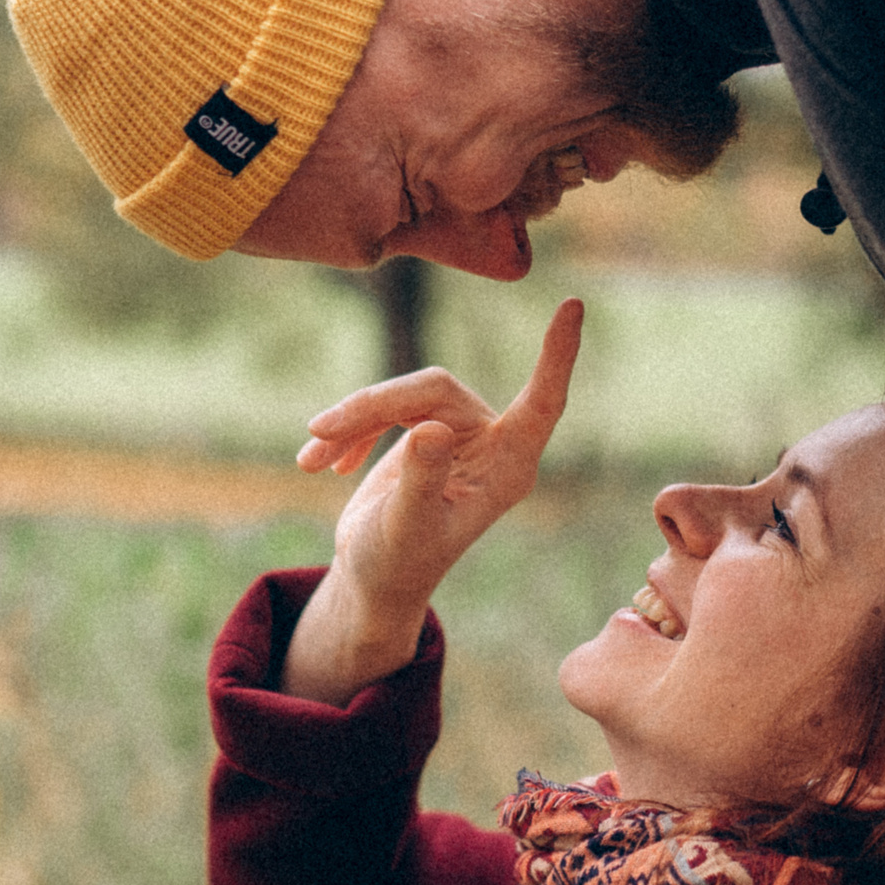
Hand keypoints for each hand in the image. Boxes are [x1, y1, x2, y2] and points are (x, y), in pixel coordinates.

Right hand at [280, 299, 583, 704]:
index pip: (542, 402)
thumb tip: (429, 429)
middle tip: (319, 432)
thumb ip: (420, 480)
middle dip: (373, 407)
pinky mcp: (425, 431)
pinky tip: (319, 463)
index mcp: (508, 469)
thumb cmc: (397, 564)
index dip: (556, 355)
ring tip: (311, 457)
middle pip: (433, 389)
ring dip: (352, 420)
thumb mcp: (406, 527)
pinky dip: (349, 431)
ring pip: (402, 394)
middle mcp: (491, 444)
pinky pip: (385, 408)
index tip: (573, 305)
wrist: (373, 580)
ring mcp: (457, 435)